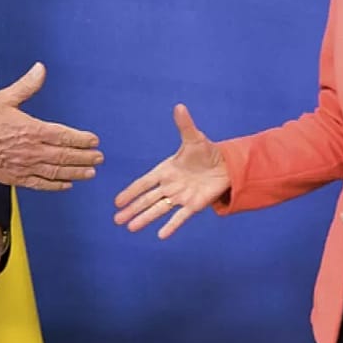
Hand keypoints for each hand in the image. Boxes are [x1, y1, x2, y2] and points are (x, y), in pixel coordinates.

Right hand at [0, 63, 102, 190]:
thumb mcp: (5, 99)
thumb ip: (27, 86)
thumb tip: (40, 69)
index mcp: (32, 130)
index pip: (64, 136)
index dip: (81, 140)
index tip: (94, 141)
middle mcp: (32, 151)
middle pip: (64, 156)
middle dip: (84, 157)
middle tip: (99, 158)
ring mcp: (25, 166)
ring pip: (56, 172)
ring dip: (76, 172)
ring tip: (90, 173)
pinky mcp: (16, 178)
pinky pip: (40, 184)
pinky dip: (55, 185)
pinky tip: (66, 184)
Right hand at [113, 104, 230, 239]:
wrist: (225, 166)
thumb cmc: (206, 152)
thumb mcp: (194, 138)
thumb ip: (185, 125)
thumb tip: (179, 106)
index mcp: (166, 170)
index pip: (144, 183)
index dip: (131, 191)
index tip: (117, 201)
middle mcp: (169, 186)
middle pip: (147, 200)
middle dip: (132, 209)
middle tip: (116, 220)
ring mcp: (180, 197)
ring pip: (158, 210)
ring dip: (145, 218)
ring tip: (130, 228)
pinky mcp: (193, 206)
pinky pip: (180, 217)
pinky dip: (171, 226)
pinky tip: (161, 235)